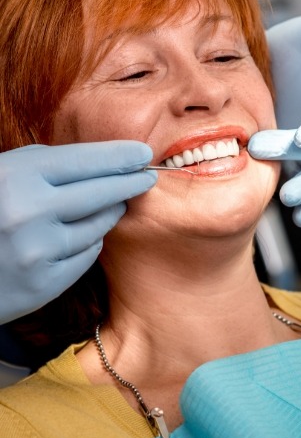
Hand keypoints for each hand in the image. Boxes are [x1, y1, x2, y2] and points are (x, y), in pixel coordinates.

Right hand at [0, 141, 155, 323]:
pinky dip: (90, 241)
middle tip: (148, 176)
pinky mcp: (43, 283)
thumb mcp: (3, 175)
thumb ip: (45, 166)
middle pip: (102, 192)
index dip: (120, 156)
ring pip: (99, 226)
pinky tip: (86, 234)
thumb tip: (106, 161)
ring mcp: (37, 251)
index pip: (86, 160)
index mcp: (16, 176)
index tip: (143, 154)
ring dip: (110, 212)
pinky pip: (87, 254)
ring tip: (115, 203)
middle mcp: (28, 212)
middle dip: (131, 182)